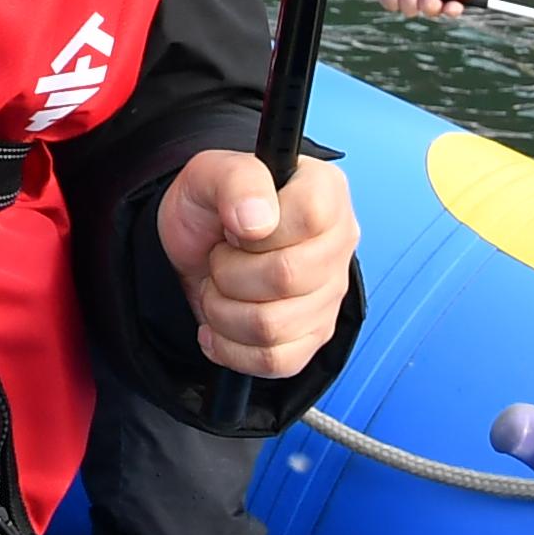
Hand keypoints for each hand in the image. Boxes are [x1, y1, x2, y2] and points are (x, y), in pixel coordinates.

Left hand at [158, 149, 355, 381]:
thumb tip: (256, 220)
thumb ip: (237, 179)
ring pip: (273, 326)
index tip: (236, 226)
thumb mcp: (209, 173)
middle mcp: (337, 244)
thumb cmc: (209, 206)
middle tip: (220, 257)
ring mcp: (330, 296)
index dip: (258, 228)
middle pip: (287, 278)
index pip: (309, 216)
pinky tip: (220, 325)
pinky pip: (275, 362)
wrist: (196, 246)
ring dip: (223, 310)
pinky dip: (232, 348)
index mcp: (325, 192)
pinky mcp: (313, 337)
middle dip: (229, 271)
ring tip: (220, 286)